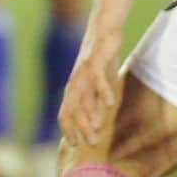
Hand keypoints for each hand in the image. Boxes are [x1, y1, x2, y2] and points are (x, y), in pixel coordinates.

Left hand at [58, 29, 120, 146]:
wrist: (103, 30)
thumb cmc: (100, 60)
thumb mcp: (98, 85)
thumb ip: (96, 102)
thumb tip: (96, 124)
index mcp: (73, 89)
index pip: (65, 113)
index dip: (67, 130)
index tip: (74, 145)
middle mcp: (75, 82)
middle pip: (73, 108)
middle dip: (80, 128)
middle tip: (91, 144)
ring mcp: (83, 71)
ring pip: (84, 96)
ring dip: (91, 113)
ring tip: (98, 129)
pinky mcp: (95, 60)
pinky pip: (98, 78)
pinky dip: (103, 91)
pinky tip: (111, 103)